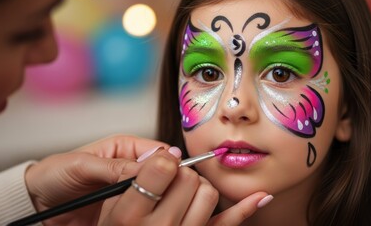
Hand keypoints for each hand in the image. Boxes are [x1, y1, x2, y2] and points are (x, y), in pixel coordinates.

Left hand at [25, 134, 168, 224]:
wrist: (36, 203)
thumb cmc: (54, 175)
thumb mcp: (82, 165)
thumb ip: (115, 166)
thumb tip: (146, 168)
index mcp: (125, 148)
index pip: (159, 152)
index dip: (169, 163)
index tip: (171, 174)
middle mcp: (131, 168)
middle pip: (162, 173)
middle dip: (163, 182)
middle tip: (158, 193)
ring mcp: (129, 190)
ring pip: (155, 193)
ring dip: (153, 199)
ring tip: (145, 205)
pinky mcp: (124, 209)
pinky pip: (142, 210)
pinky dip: (144, 213)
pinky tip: (139, 215)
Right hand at [98, 147, 271, 225]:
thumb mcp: (110, 205)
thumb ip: (131, 176)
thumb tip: (166, 152)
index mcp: (129, 215)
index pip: (163, 168)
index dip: (166, 159)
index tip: (165, 161)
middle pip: (190, 179)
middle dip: (182, 173)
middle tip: (171, 181)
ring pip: (209, 194)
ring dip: (200, 187)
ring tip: (183, 195)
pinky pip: (226, 224)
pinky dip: (246, 209)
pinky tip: (260, 196)